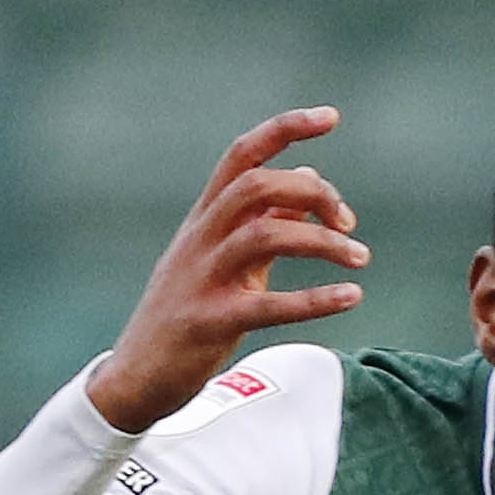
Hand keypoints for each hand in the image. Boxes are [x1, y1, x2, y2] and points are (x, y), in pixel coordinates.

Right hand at [80, 109, 372, 433]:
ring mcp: (203, 279)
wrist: (133, 378)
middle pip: (256, 186)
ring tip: (360, 258)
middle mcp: (200, 239)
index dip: (285, 128)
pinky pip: (268, 305)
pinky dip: (315, 299)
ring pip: (265, 236)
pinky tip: (351, 297)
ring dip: (322, 242)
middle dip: (313, 192)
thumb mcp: (220, 259)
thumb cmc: (184, 315)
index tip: (330, 116)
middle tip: (349, 223)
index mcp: (204, 218)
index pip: (242, 155)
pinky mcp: (210, 323)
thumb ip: (263, 220)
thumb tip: (309, 179)